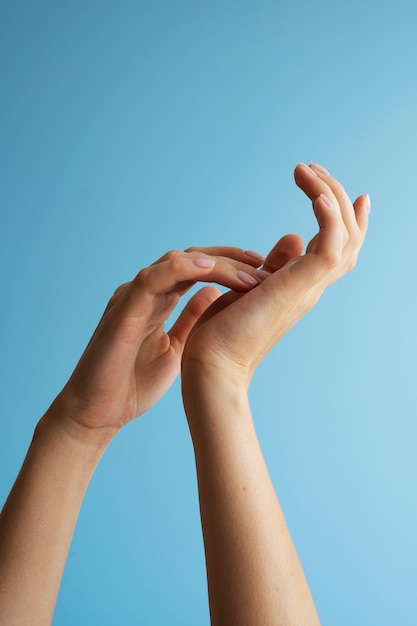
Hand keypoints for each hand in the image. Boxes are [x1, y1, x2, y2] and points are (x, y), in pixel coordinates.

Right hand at [49, 247, 265, 439]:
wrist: (97, 413)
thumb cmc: (131, 384)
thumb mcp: (175, 347)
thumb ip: (190, 319)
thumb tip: (214, 296)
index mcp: (158, 301)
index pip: (197, 270)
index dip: (229, 266)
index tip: (261, 271)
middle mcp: (146, 292)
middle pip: (191, 258)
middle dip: (229, 257)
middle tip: (262, 263)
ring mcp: (132, 297)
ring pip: (177, 261)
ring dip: (216, 263)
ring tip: (248, 273)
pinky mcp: (123, 308)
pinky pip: (153, 278)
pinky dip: (183, 269)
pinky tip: (210, 269)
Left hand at [182, 163, 368, 385]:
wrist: (211, 366)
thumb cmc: (223, 333)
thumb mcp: (252, 288)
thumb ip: (276, 265)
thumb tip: (293, 237)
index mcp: (300, 285)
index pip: (334, 246)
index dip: (342, 217)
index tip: (336, 187)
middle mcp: (311, 286)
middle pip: (348, 237)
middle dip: (337, 197)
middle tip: (314, 168)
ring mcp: (308, 288)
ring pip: (345, 237)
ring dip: (332, 198)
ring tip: (308, 171)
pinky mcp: (298, 288)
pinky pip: (330, 247)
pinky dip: (329, 218)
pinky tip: (315, 194)